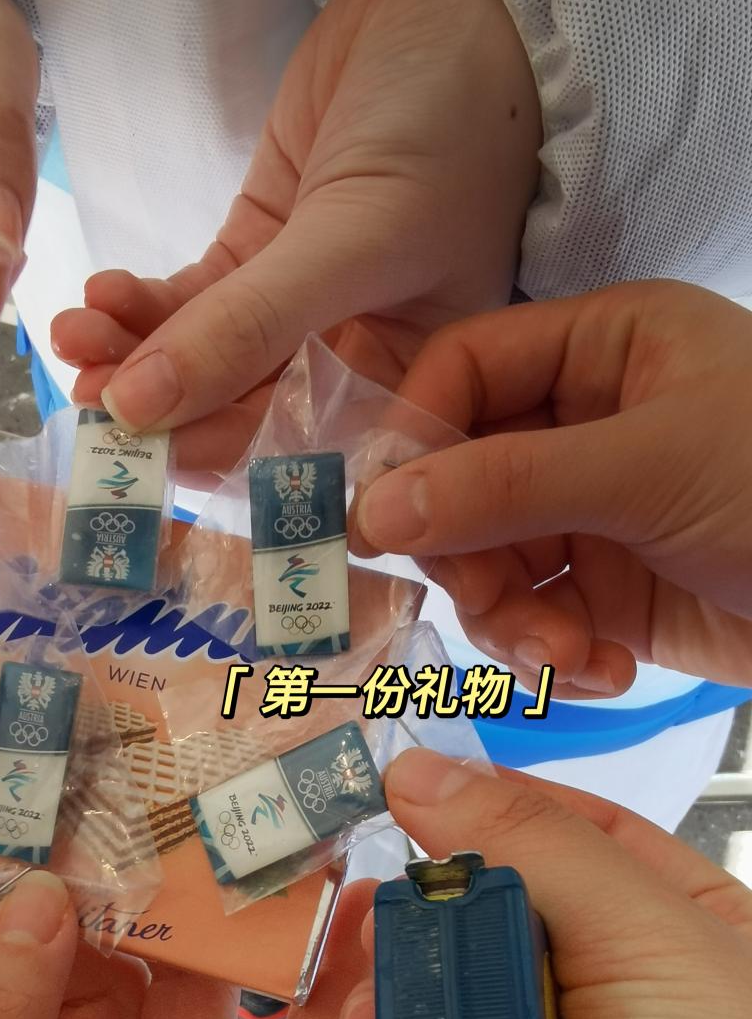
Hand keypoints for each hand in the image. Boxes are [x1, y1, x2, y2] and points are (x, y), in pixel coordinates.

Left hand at [54, 0, 539, 471]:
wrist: (448, 7)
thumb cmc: (446, 130)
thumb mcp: (354, 238)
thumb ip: (249, 326)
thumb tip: (139, 408)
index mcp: (404, 385)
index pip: (299, 452)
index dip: (214, 455)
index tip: (136, 450)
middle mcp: (351, 362)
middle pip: (238, 411)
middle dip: (159, 406)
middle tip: (85, 397)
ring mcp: (298, 308)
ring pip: (204, 355)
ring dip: (134, 351)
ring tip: (74, 333)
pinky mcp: (257, 253)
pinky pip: (191, 298)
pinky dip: (142, 302)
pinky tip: (99, 293)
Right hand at [342, 749, 751, 1018]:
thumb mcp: (644, 946)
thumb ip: (533, 844)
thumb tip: (421, 767)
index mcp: (675, 921)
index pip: (569, 829)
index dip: (484, 809)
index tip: (399, 802)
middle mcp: (620, 994)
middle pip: (489, 923)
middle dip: (418, 933)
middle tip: (370, 944)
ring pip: (453, 1017)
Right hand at [356, 280, 751, 695]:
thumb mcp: (647, 468)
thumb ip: (505, 484)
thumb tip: (371, 512)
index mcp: (599, 348)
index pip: (463, 370)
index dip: (412, 435)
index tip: (378, 514)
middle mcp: (581, 422)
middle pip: (460, 478)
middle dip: (470, 554)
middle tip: (493, 606)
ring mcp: (591, 508)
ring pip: (487, 558)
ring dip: (511, 618)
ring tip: (564, 656)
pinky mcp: (607, 587)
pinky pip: (534, 614)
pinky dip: (552, 652)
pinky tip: (603, 670)